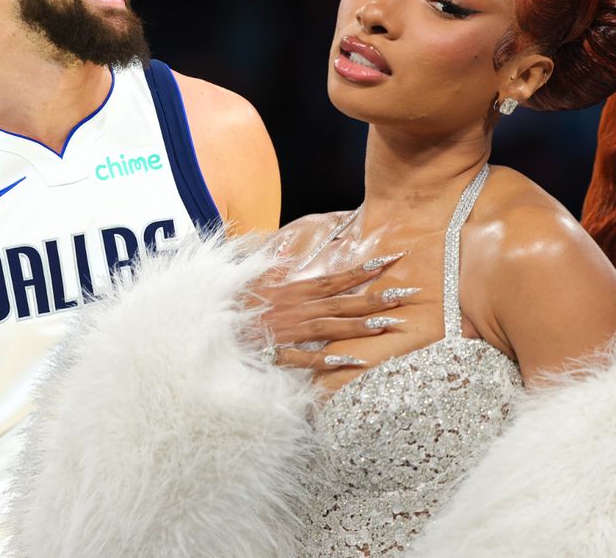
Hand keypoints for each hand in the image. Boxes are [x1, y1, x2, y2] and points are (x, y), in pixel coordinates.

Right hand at [244, 252, 415, 369]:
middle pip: (341, 303)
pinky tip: (354, 362)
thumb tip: (284, 252)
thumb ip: (273, 269)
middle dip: (375, 298)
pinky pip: (307, 359)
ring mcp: (288, 332)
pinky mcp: (278, 353)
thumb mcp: (253, 281)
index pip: (335, 279)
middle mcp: (295, 309)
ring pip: (330, 327)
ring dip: (359, 326)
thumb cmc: (230, 304)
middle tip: (407, 295)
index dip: (364, 271)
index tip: (391, 260)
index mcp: (292, 291)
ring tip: (389, 324)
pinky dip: (330, 360)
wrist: (207, 325)